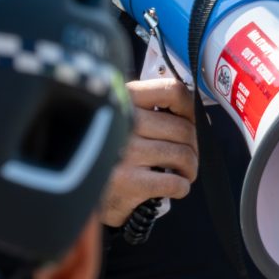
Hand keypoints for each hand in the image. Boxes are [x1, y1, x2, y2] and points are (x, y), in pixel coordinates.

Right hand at [99, 77, 199, 226]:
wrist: (81, 187)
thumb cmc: (112, 150)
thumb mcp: (124, 118)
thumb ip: (153, 108)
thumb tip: (198, 114)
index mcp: (124, 99)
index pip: (173, 91)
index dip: (189, 108)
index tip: (189, 121)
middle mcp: (123, 123)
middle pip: (183, 129)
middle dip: (192, 147)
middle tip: (185, 156)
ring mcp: (125, 152)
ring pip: (183, 156)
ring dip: (190, 168)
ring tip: (181, 173)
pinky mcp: (128, 182)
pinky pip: (175, 182)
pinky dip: (182, 187)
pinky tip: (173, 187)